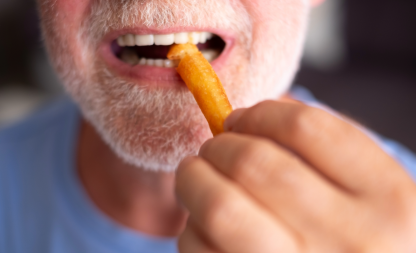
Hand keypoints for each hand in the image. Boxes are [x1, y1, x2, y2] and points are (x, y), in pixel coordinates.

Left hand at [175, 100, 415, 252]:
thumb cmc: (355, 236)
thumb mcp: (366, 191)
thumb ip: (323, 147)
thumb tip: (250, 115)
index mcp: (387, 199)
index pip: (305, 128)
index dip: (260, 114)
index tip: (240, 119)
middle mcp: (352, 241)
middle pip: (254, 163)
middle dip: (219, 145)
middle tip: (214, 148)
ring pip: (220, 207)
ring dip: (193, 179)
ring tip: (196, 174)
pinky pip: (200, 247)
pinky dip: (192, 227)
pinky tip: (206, 225)